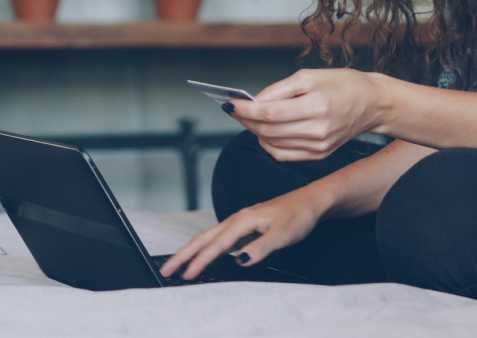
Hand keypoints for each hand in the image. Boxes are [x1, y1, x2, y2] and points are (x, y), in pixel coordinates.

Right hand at [159, 186, 327, 279]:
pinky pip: (219, 238)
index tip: (185, 275)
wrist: (310, 201)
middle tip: (166, 270)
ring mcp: (240, 222)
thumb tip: (240, 260)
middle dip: (184, 254)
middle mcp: (237, 219)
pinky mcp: (245, 226)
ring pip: (209, 237)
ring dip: (192, 250)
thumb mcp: (283, 234)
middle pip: (204, 238)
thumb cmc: (298, 215)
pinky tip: (204, 255)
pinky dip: (206, 247)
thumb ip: (261, 248)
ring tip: (178, 265)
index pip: (216, 245)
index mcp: (243, 220)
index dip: (200, 261)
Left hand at [228, 68, 388, 161]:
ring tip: (249, 118)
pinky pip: (284, 155)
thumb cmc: (342, 84)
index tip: (231, 104)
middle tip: (235, 109)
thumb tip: (254, 101)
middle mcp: (317, 131)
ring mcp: (319, 147)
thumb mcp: (309, 76)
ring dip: (255, 131)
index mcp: (316, 107)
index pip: (270, 113)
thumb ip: (279, 90)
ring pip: (273, 144)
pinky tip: (265, 131)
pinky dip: (269, 144)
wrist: (372, 103)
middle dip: (246, 120)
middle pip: (268, 130)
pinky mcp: (319, 155)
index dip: (246, 110)